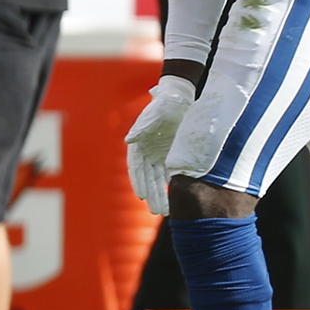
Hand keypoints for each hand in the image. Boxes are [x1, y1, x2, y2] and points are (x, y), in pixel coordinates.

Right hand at [124, 75, 195, 215]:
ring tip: (165, 212)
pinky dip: (172, 185)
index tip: (142, 196)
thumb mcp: (155, 113)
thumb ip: (143, 127)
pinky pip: (171, 173)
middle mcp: (147, 152)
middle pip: (147, 177)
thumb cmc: (165, 104)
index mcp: (138, 144)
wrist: (181, 98)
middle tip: (157, 212)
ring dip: (161, 194)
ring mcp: (159, 155)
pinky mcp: (171, 155)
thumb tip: (129, 139)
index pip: (137, 167)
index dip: (138, 181)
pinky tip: (176, 198)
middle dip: (152, 195)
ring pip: (158, 179)